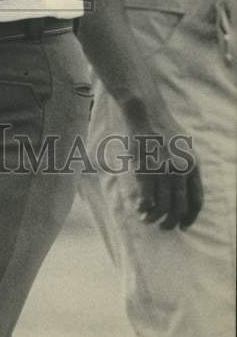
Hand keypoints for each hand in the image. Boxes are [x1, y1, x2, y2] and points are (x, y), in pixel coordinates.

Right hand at [125, 104, 203, 230]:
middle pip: (179, 207)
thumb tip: (184, 192)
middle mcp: (180, 170)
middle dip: (171, 222)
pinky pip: (146, 197)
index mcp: (193, 165)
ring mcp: (162, 169)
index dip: (189, 218)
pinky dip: (144, 208)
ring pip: (162, 206)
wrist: (144, 111)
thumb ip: (186, 168)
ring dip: (154, 217)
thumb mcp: (184, 147)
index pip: (196, 201)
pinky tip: (140, 210)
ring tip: (148, 219)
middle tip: (163, 226)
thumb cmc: (162, 128)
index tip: (182, 225)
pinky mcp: (145, 168)